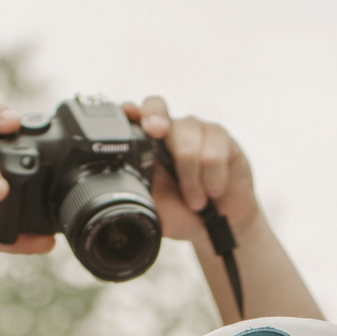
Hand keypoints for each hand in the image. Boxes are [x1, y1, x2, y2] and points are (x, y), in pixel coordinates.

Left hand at [123, 96, 264, 244]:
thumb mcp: (154, 210)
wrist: (220, 225)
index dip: (130, 111)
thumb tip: (113, 199)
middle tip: (155, 132)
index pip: (135, 115)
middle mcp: (171, 130)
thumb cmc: (183, 213)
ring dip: (190, 179)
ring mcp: (198, 132)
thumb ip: (135, 199)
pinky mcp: (223, 140)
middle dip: (154, 118)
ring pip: (187, 140)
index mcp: (148, 144)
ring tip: (194, 201)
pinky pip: (214, 153)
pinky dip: (212, 179)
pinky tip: (213, 190)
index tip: (128, 114)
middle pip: (158, 110)